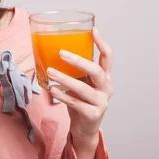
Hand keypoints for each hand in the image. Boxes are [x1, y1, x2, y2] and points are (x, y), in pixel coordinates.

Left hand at [46, 28, 113, 147]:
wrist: (85, 129)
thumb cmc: (81, 101)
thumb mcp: (81, 83)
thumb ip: (74, 71)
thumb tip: (50, 51)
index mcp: (106, 77)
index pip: (108, 57)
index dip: (102, 43)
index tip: (93, 29)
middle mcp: (107, 88)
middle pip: (96, 71)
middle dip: (78, 61)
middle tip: (61, 52)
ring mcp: (101, 102)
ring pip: (83, 88)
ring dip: (65, 78)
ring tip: (50, 71)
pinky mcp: (92, 115)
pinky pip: (76, 103)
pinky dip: (63, 95)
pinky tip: (52, 89)